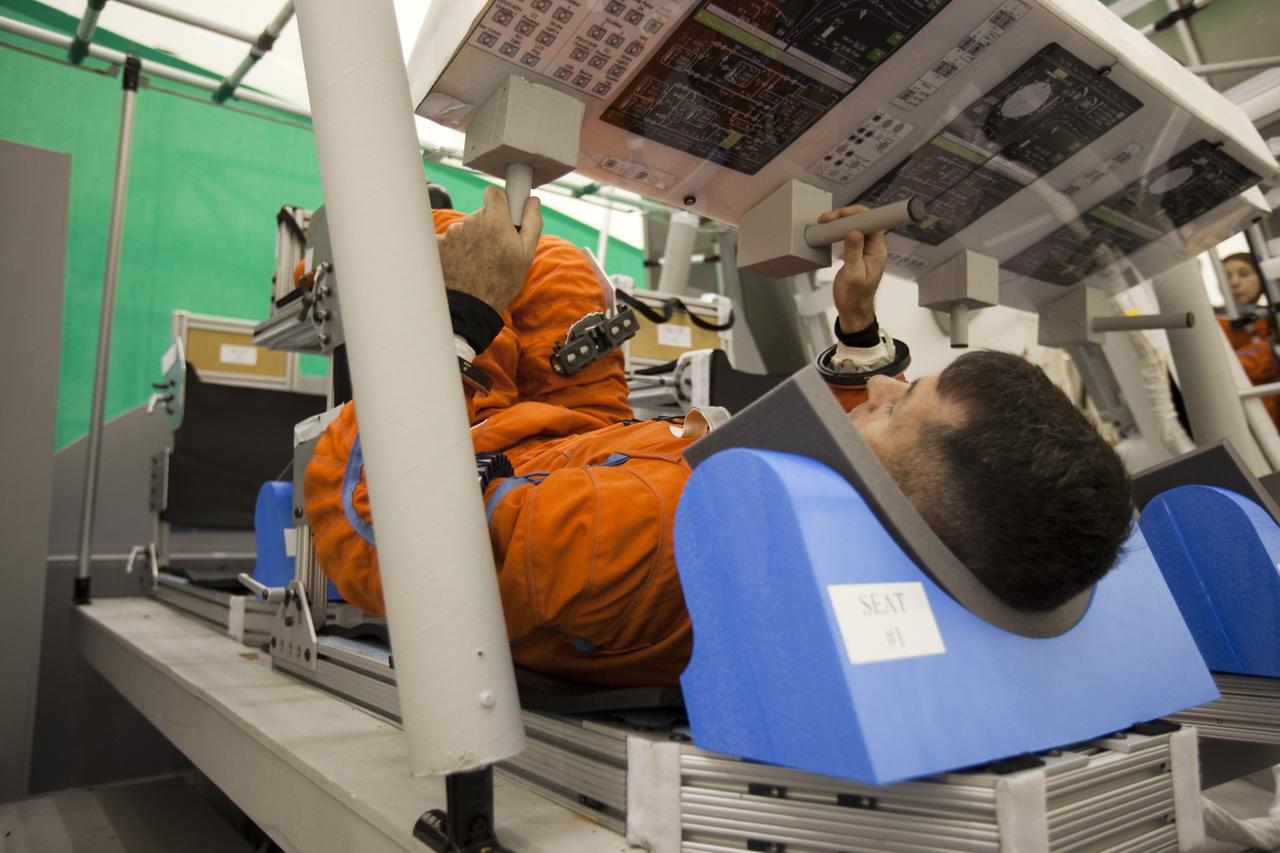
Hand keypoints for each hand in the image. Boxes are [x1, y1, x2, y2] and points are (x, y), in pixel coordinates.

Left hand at [437, 185, 542, 313]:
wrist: (471, 306)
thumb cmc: (502, 282)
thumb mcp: (526, 254)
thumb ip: (532, 222)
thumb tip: (533, 201)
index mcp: (494, 220)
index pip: (493, 193)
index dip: (499, 203)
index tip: (503, 215)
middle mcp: (471, 222)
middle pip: (479, 215)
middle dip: (486, 227)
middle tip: (493, 251)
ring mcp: (452, 233)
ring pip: (464, 229)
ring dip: (470, 240)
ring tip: (477, 263)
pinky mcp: (438, 244)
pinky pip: (449, 240)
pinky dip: (455, 250)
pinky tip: (462, 266)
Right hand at [819, 203, 887, 333]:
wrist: (853, 311)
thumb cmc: (854, 297)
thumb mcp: (852, 275)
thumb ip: (854, 252)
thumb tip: (854, 231)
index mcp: (877, 251)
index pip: (873, 222)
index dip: (858, 214)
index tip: (840, 215)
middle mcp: (875, 248)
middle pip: (865, 221)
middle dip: (846, 215)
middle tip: (827, 219)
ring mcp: (867, 250)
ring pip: (857, 227)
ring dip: (842, 222)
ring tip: (825, 223)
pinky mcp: (858, 253)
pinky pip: (852, 235)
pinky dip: (841, 230)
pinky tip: (830, 231)